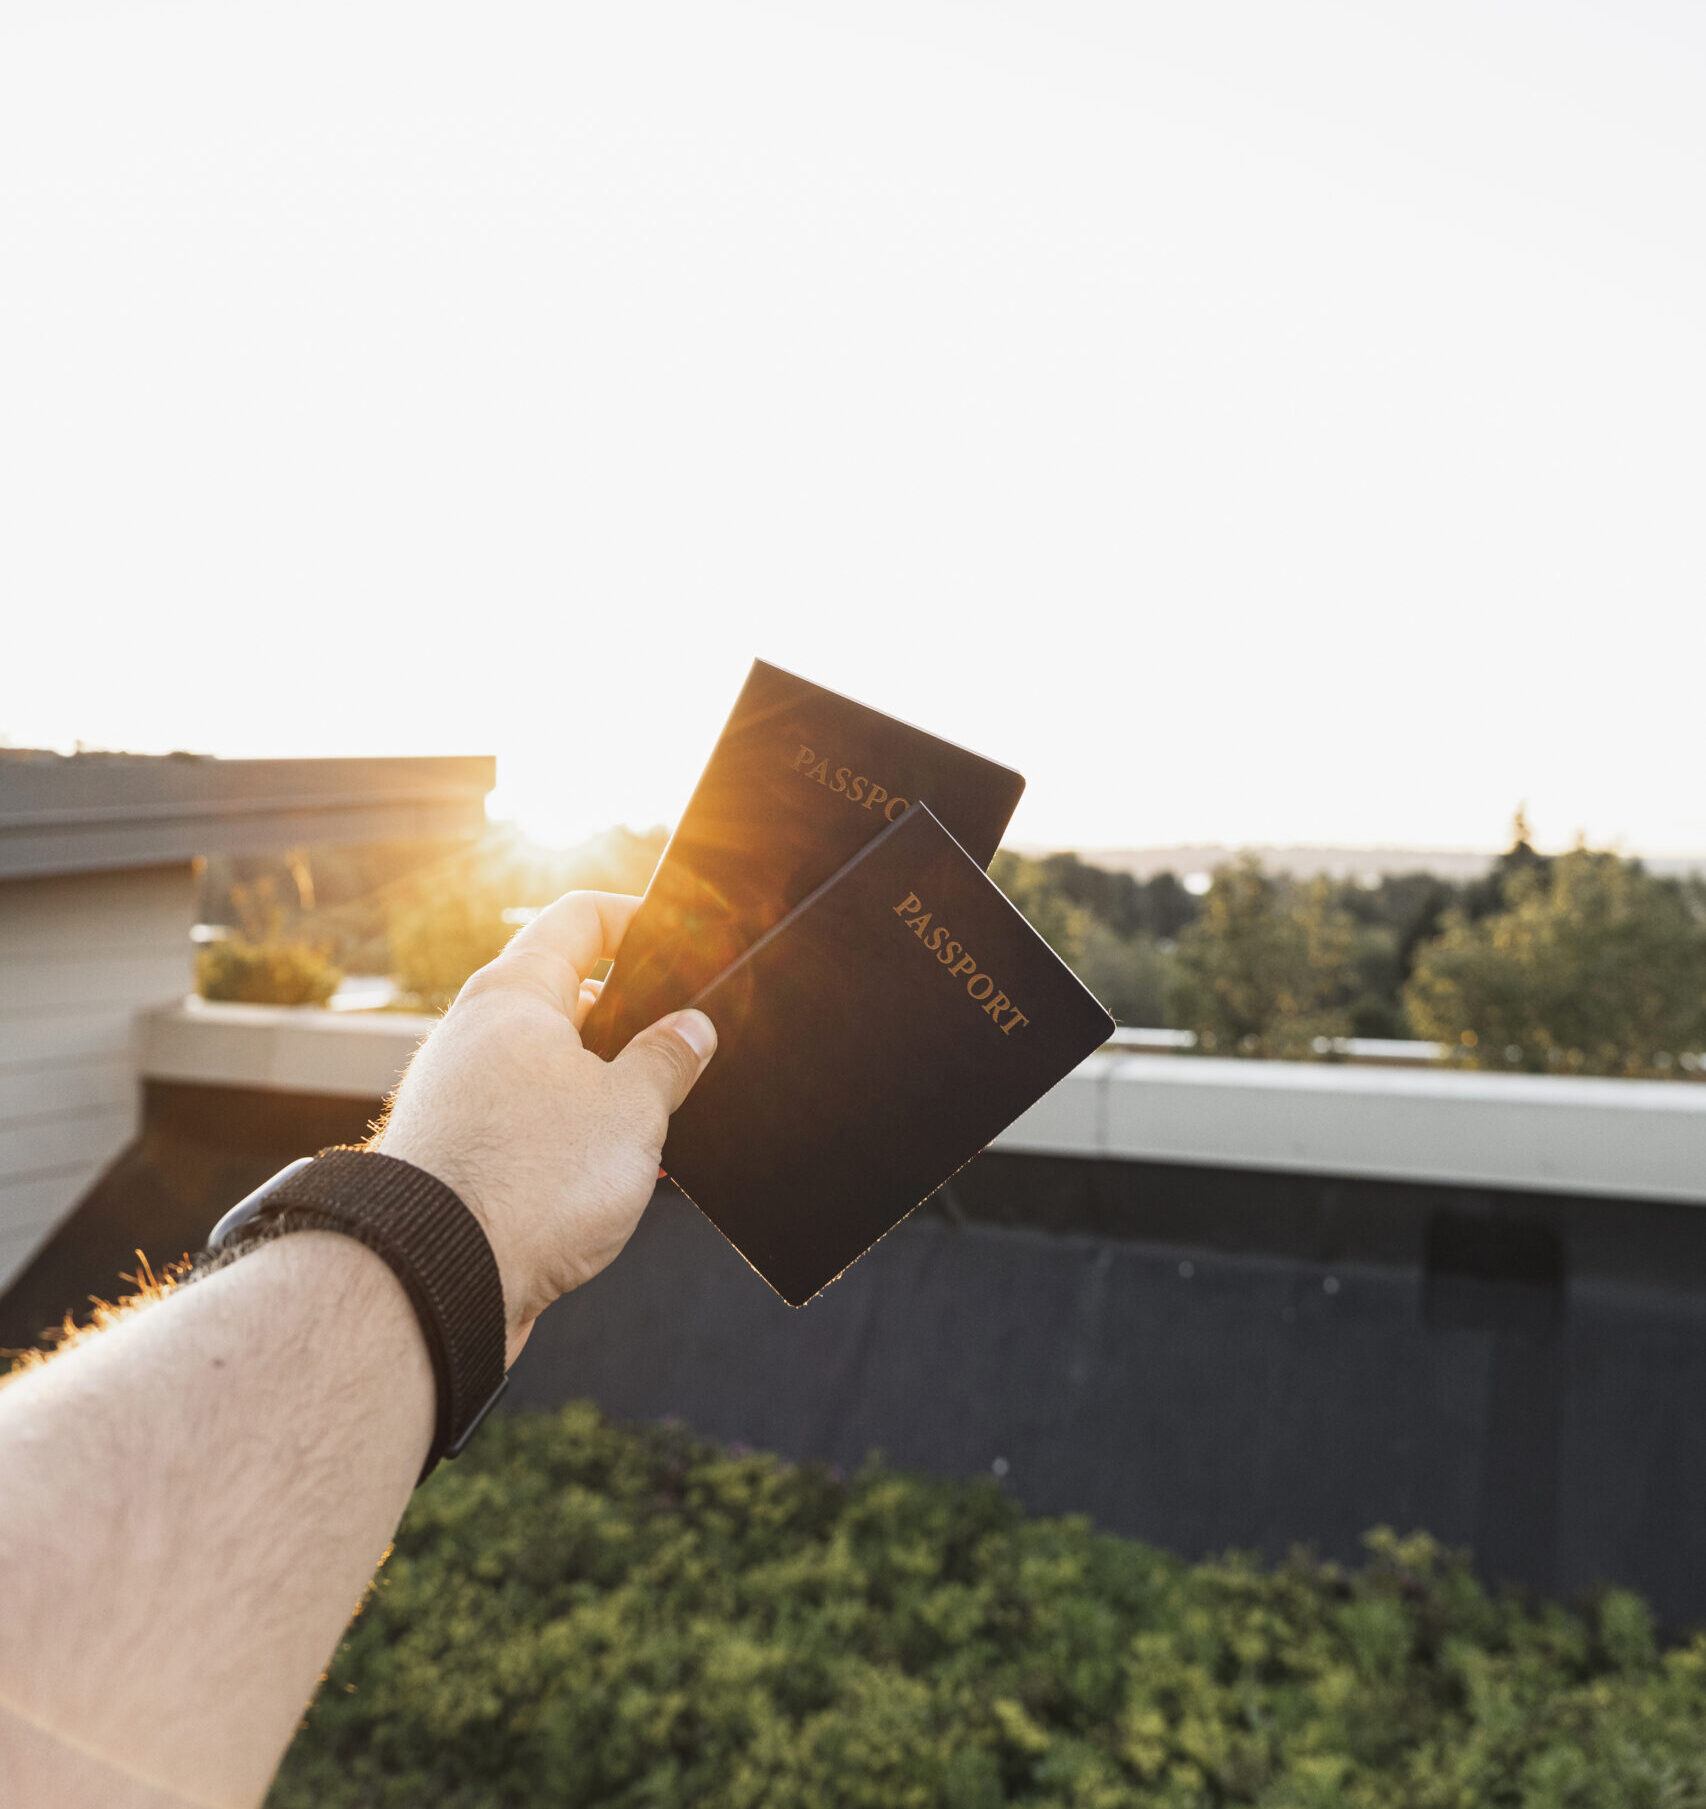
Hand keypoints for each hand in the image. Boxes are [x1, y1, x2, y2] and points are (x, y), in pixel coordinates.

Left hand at [374, 891, 714, 1364]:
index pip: (580, 918)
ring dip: (608, 1087)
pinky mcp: (461, 1158)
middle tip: (689, 1041)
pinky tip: (616, 1173)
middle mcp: (478, 1034)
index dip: (639, 917)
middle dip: (634, 1016)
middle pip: (567, 995)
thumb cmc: (526, 1180)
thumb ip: (668, 1060)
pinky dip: (576, 1136)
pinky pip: (532, 1125)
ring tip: (663, 1117)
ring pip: (552, 1067)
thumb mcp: (629, 1110)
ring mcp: (464, 1096)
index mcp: (514, 994)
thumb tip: (691, 1028)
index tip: (686, 937)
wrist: (430, 1281)